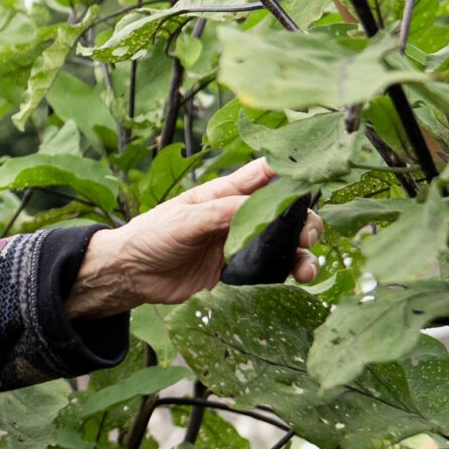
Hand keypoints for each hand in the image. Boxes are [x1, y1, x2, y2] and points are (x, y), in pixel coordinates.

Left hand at [65, 159, 324, 318]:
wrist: (132, 274)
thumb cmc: (151, 235)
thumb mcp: (185, 219)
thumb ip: (221, 213)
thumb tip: (259, 208)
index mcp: (225, 193)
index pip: (265, 174)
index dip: (292, 171)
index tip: (316, 176)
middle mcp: (238, 215)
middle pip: (285, 211)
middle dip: (304, 220)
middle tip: (306, 236)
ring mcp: (240, 243)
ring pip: (285, 242)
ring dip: (303, 251)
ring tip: (307, 265)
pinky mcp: (239, 270)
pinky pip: (272, 268)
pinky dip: (290, 271)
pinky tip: (298, 278)